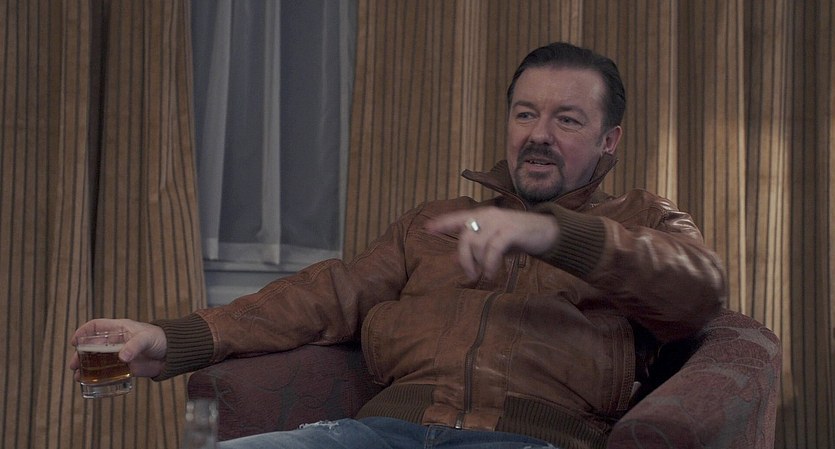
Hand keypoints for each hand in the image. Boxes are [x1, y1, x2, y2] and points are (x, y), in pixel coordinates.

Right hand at [69, 319, 167, 379]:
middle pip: (92, 346)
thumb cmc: (161, 339)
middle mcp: (116, 342)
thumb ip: (134, 346)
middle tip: (74, 365)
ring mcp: (119, 355)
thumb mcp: (147, 338)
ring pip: (97, 361)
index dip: (83, 332)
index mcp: (119, 329)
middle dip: (80, 355)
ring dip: (86, 368)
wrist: (174, 354)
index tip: (75, 342)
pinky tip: (92, 384)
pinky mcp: (125, 368)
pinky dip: (99, 378)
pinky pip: (108, 373)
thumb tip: (122, 357)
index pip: (96, 326)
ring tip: (78, 377)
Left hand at [426, 207, 559, 279]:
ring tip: (488, 274)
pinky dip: (490, 264)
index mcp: (482, 216)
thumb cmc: (519, 237)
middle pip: (465, 238)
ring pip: (478, 245)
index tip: (428, 229)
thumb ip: (476, 246)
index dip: (442, 223)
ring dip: (480, 264)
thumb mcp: (494, 241)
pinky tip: (493, 274)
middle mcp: (488, 216)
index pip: (458, 218)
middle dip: (465, 259)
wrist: (548, 232)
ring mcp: (499, 222)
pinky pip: (493, 250)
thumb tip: (454, 260)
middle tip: (471, 275)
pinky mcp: (510, 231)